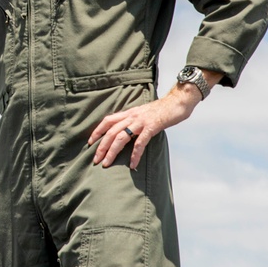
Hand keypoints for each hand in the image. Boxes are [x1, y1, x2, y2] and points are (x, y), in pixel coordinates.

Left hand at [88, 85, 202, 169]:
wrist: (177, 102)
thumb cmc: (161, 110)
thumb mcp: (143, 114)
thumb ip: (133, 121)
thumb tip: (126, 132)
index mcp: (129, 113)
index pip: (107, 121)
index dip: (97, 131)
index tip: (90, 142)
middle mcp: (132, 116)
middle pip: (111, 132)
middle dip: (101, 146)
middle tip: (96, 160)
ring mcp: (141, 121)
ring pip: (121, 137)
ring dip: (112, 151)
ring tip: (107, 163)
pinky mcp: (152, 127)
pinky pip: (140, 142)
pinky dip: (135, 154)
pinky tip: (132, 164)